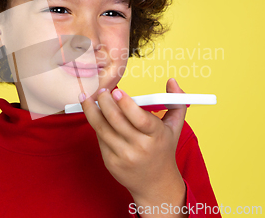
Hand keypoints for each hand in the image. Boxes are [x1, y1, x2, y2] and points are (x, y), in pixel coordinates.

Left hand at [80, 78, 187, 215]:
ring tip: (88, 99)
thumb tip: (172, 80)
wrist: (155, 184)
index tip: (116, 91)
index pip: (140, 118)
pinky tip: (94, 115)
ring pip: (102, 129)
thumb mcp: (174, 126)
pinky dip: (96, 125)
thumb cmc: (163, 148)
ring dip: (92, 111)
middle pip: (116, 120)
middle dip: (104, 101)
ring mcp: (124, 156)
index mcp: (156, 136)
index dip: (126, 104)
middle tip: (101, 91)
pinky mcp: (111, 163)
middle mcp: (140, 147)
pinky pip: (99, 139)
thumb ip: (176, 101)